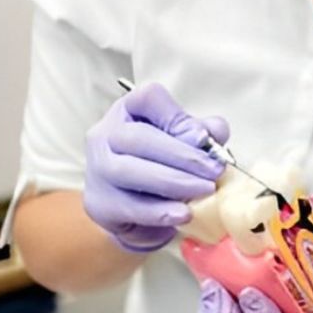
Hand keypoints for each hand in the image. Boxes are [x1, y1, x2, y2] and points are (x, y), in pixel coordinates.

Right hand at [83, 82, 229, 251]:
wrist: (133, 204)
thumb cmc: (164, 161)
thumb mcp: (187, 139)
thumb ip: (204, 131)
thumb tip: (213, 132)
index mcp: (129, 110)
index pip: (146, 98)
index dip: (176, 115)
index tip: (203, 137)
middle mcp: (105, 135)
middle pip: (138, 138)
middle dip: (183, 156)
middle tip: (215, 172)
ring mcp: (96, 169)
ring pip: (129, 172)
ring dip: (173, 183)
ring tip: (205, 191)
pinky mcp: (98, 203)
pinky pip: (127, 207)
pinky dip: (159, 212)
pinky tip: (183, 214)